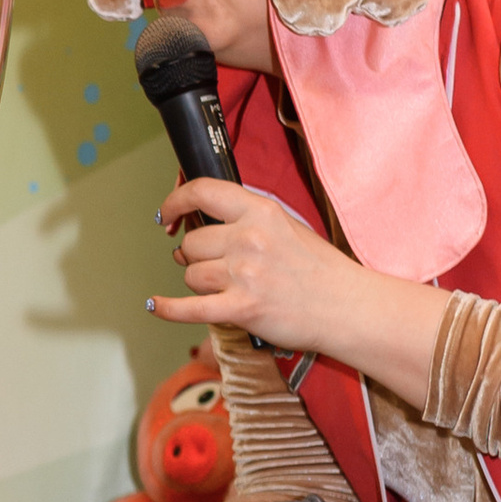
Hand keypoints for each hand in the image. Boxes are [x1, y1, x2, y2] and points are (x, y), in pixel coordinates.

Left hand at [150, 177, 359, 357]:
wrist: (346, 306)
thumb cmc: (318, 269)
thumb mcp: (286, 225)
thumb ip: (246, 219)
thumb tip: (200, 224)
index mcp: (261, 211)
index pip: (203, 192)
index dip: (176, 201)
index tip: (167, 213)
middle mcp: (249, 239)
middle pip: (191, 243)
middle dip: (195, 256)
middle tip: (214, 266)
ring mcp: (244, 274)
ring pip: (190, 275)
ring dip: (199, 284)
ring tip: (225, 288)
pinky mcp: (241, 309)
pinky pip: (188, 308)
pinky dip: (167, 308)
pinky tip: (154, 305)